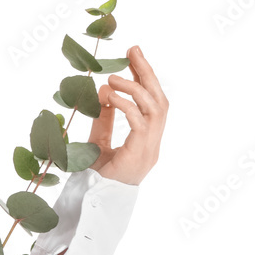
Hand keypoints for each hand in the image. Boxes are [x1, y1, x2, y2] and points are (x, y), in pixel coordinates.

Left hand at [88, 46, 167, 185]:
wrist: (94, 203)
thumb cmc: (97, 177)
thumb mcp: (98, 141)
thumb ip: (104, 119)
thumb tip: (104, 92)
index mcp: (147, 141)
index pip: (153, 103)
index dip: (145, 79)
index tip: (134, 57)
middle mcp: (154, 144)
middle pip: (160, 101)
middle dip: (147, 74)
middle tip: (134, 51)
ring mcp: (150, 149)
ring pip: (155, 109)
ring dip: (135, 88)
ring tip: (114, 77)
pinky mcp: (140, 154)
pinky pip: (140, 123)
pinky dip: (126, 106)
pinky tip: (111, 96)